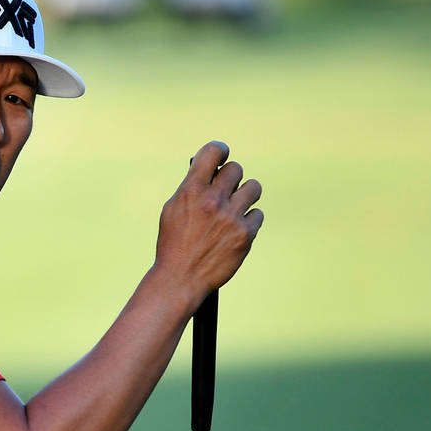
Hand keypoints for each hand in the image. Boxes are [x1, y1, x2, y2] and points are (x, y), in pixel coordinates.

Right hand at [151, 141, 264, 302]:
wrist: (180, 279)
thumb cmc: (174, 244)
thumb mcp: (173, 210)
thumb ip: (191, 188)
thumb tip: (211, 169)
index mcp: (191, 191)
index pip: (213, 152)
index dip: (220, 151)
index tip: (221, 157)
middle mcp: (212, 201)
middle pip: (236, 169)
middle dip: (231, 179)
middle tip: (225, 192)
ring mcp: (230, 217)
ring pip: (253, 187)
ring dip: (245, 195)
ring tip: (235, 208)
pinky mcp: (245, 234)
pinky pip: (257, 214)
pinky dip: (248, 221)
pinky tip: (236, 230)